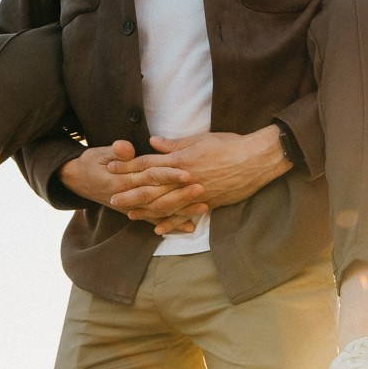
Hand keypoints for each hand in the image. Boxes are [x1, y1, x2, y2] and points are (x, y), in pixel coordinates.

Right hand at [57, 140, 204, 234]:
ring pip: (160, 211)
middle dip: (181, 194)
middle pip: (159, 196)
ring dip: (182, 211)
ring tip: (204, 207)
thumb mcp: (99, 153)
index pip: (149, 176)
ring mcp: (132, 207)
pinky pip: (156, 221)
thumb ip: (115, 151)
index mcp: (122, 180)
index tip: (187, 172)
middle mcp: (128, 197)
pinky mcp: (135, 212)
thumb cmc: (91, 163)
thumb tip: (126, 148)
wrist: (77, 180)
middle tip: (202, 188)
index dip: (168, 174)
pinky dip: (172, 225)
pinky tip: (190, 227)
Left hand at [106, 129, 290, 212]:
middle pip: (151, 188)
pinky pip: (186, 215)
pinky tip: (158, 229)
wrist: (255, 160)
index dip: (128, 166)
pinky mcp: (208, 203)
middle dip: (130, 193)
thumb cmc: (229, 145)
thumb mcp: (200, 139)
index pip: (148, 164)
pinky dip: (172, 223)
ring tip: (129, 214)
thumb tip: (153, 143)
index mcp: (181, 160)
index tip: (111, 168)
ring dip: (145, 210)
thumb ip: (175, 144)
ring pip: (165, 204)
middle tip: (112, 198)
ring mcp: (196, 193)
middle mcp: (185, 178)